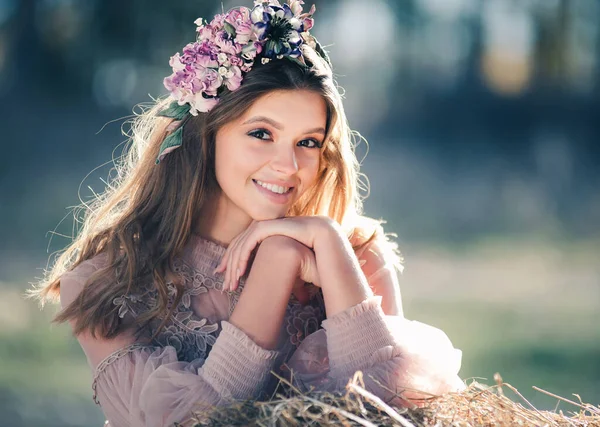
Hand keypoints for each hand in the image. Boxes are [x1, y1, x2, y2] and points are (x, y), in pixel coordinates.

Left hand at [214, 215, 335, 290]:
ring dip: (233, 267)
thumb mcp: (285, 260)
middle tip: (225, 287)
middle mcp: (258, 227)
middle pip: (235, 248)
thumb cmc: (307, 249)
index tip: (225, 279)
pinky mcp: (263, 227)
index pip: (239, 247)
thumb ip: (274, 266)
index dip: (230, 264)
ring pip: (239, 248)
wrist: (319, 237)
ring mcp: (259, 226)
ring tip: (232, 284)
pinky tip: (239, 273)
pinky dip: (241, 259)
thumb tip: (269, 280)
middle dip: (228, 268)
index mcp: (261, 232)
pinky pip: (247, 244)